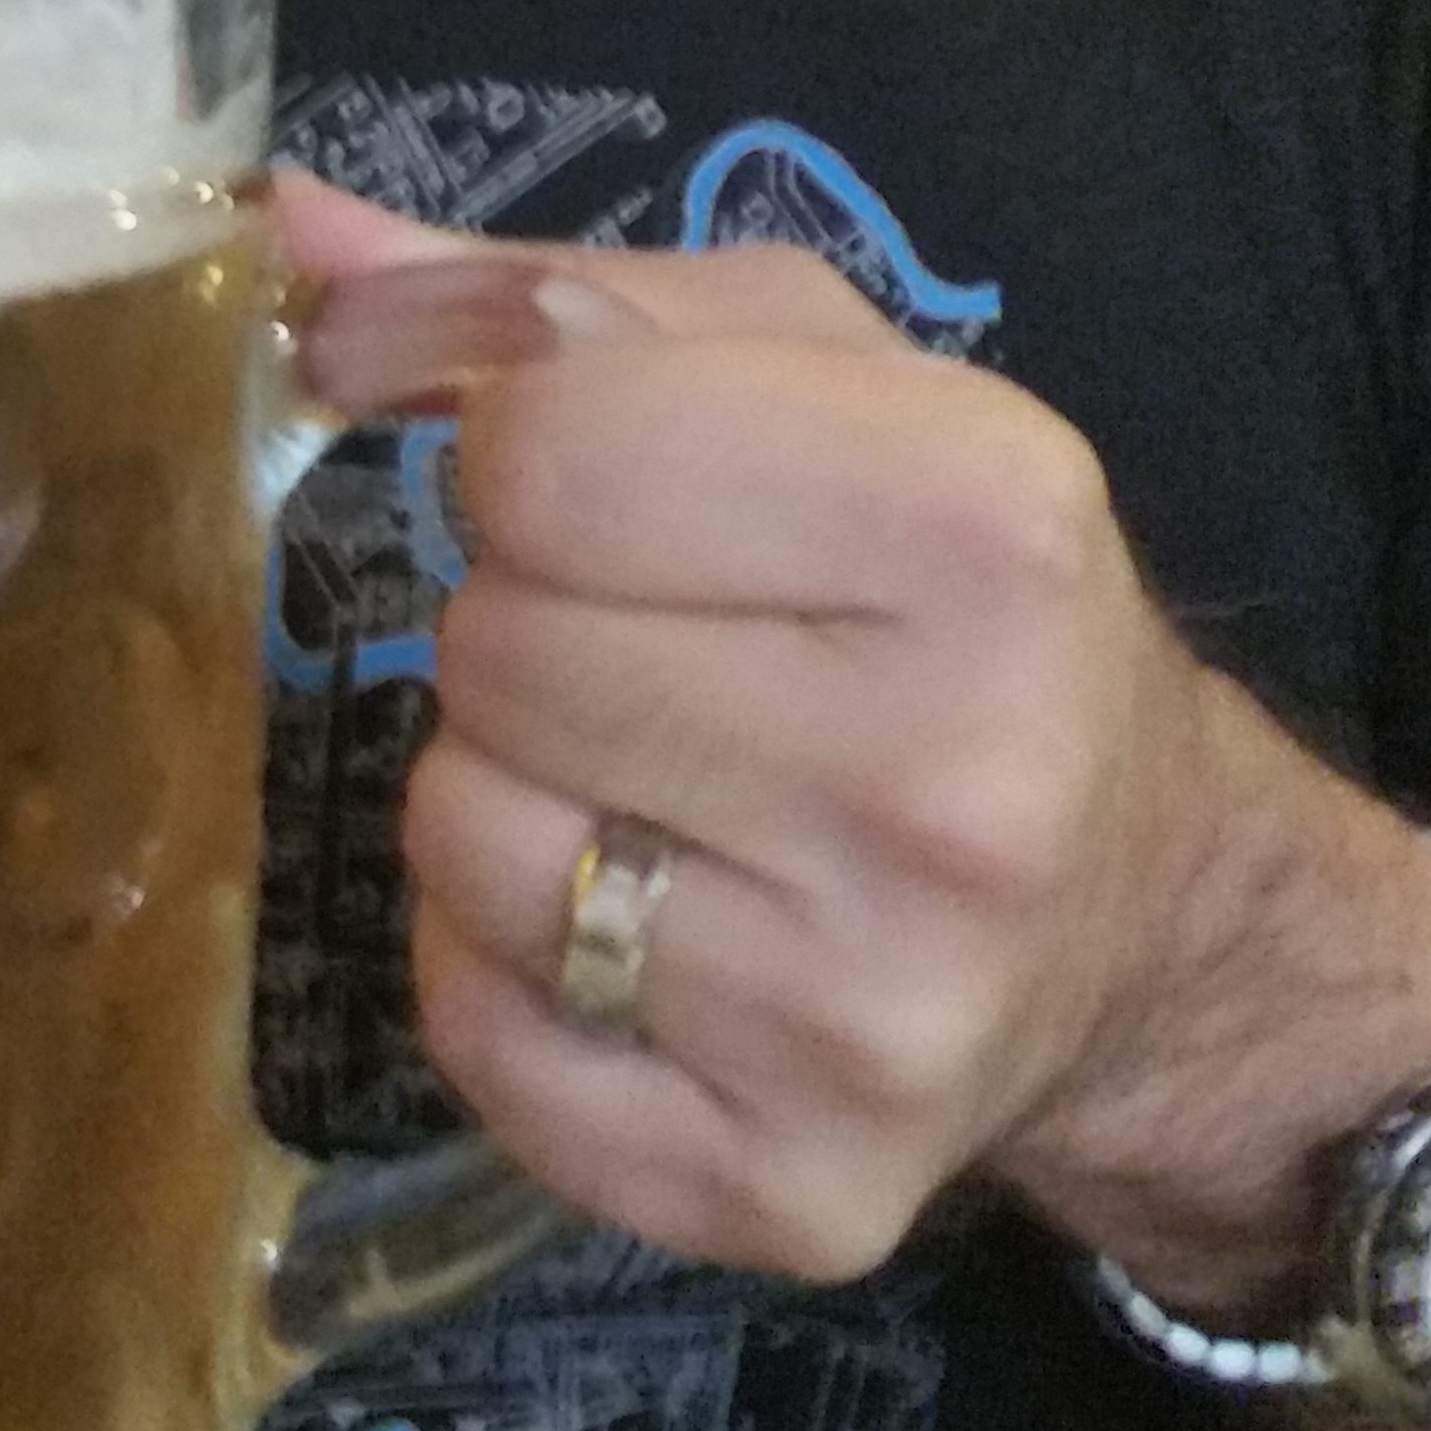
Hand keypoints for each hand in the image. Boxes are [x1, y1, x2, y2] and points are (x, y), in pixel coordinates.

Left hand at [278, 179, 1223, 1285]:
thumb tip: (290, 239)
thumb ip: (542, 294)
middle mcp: (951, 785)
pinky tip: (638, 933)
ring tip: (652, 787)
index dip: (522, 452)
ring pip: (459, 843)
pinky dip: (502, 975)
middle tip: (657, 652)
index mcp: (981, 530)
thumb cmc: (944, 601)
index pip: (541, 451)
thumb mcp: (813, 382)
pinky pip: (476, 1036)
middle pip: (493, 648)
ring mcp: (874, 1016)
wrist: (1139, 911)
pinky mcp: (798, 1191)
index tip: (599, 483)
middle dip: (526, 625)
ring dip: (503, 795)